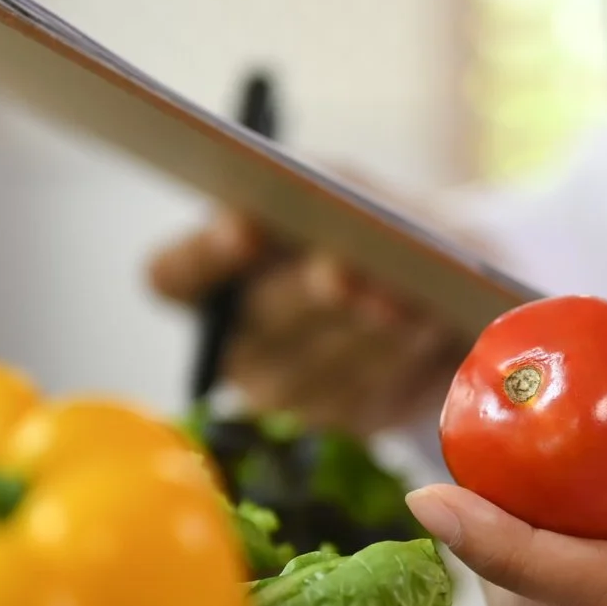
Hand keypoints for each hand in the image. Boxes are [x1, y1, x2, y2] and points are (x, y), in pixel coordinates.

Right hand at [146, 208, 466, 436]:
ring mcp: (286, 390)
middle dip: (305, 295)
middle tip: (344, 271)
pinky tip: (428, 326)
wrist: (433, 278)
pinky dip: (400, 354)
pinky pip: (364, 392)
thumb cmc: (365, 220)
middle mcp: (236, 341)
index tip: (245, 227)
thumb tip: (323, 206)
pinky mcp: (344, 419)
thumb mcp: (342, 187)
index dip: (204, 257)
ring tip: (405, 298)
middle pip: (257, 321)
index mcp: (210, 275)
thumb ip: (323, 189)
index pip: (173, 276)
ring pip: (317, 362)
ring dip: (364, 327)